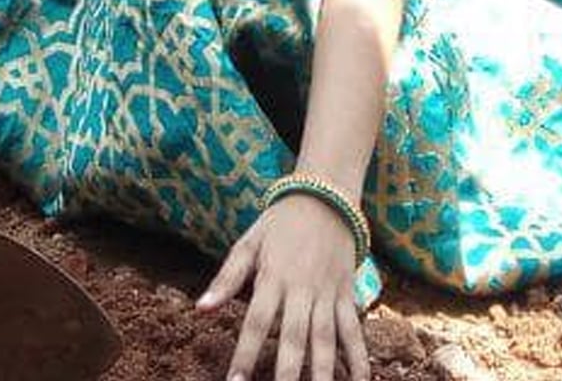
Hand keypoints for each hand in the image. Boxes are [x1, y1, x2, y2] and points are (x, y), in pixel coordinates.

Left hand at [196, 197, 368, 380]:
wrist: (325, 198)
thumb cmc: (279, 224)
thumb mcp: (248, 244)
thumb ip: (226, 278)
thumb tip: (201, 308)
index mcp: (273, 278)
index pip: (256, 323)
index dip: (246, 354)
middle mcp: (302, 290)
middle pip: (294, 338)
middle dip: (287, 373)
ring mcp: (328, 294)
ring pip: (326, 340)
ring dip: (324, 373)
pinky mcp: (347, 295)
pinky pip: (354, 330)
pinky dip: (359, 357)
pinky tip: (360, 380)